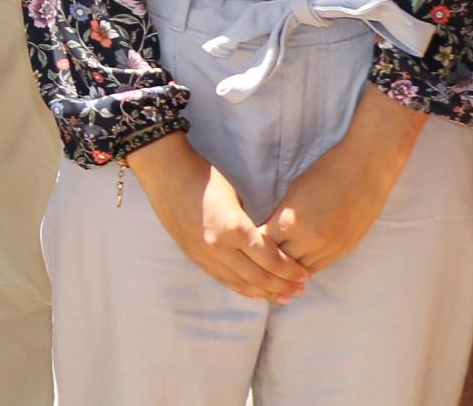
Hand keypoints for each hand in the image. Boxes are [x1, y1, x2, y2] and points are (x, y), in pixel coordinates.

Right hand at [128, 138, 307, 305]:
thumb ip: (251, 223)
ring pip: (241, 284)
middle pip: (259, 277)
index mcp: (235, 229)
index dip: (290, 270)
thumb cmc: (206, 177)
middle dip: (283, 286)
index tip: (305, 273)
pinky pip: (224, 280)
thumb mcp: (236, 197)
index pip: (270, 259)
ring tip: (285, 297)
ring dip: (266, 293)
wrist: (167, 174)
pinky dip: (244, 289)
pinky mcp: (196, 258)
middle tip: (301, 289)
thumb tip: (271, 242)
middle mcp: (220, 248)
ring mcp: (206, 256)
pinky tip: (257, 293)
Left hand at [262, 127, 404, 271]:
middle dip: (269, 258)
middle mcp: (309, 239)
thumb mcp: (294, 190)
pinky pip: (319, 267)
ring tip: (278, 266)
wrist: (366, 168)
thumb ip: (281, 215)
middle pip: (280, 261)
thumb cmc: (327, 171)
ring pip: (300, 270)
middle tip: (261, 258)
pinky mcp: (344, 250)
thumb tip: (270, 230)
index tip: (248, 244)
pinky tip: (298, 264)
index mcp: (291, 220)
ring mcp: (329, 247)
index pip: (264, 244)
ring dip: (289, 267)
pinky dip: (307, 266)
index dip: (255, 244)